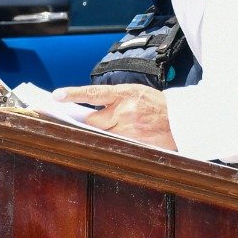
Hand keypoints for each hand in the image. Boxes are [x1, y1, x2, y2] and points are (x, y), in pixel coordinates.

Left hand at [55, 84, 175, 150]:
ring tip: (101, 131)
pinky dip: (112, 143)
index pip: (93, 93)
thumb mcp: (135, 93)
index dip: (73, 93)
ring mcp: (130, 129)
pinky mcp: (135, 144)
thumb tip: (89, 108)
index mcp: (124, 94)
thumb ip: (114, 99)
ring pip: (102, 135)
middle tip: (78, 121)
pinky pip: (115, 145)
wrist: (181, 120)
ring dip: (100, 134)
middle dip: (86, 122)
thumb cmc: (155, 104)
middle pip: (93, 121)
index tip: (56, 95)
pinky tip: (116, 139)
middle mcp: (125, 111)